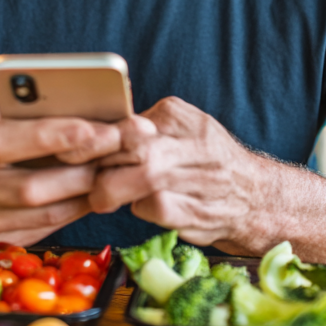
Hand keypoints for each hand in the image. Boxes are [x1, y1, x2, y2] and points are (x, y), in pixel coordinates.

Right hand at [0, 101, 122, 245]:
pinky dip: (74, 211)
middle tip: (113, 152)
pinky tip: (91, 193)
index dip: (49, 136)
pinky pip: (46, 228)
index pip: (3, 141)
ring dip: (84, 193)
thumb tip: (77, 100)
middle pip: (30, 187)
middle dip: (79, 169)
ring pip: (44, 213)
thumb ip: (24, 109)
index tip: (90, 128)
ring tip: (109, 171)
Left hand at [89, 96, 273, 247]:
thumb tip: (84, 137)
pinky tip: (140, 207)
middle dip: (99, 163)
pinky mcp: (194, 210)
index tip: (71, 151)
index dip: (93, 139)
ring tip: (103, 196)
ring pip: (142, 175)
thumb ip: (139, 128)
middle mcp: (191, 140)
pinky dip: (138, 209)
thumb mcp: (177, 129)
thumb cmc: (202, 161)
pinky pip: (152, 207)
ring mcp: (197, 175)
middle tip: (83, 176)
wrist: (255, 198)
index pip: (126, 121)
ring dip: (112, 190)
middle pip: (134, 144)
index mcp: (177, 115)